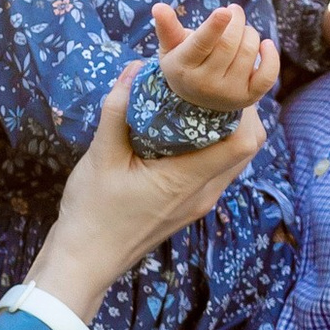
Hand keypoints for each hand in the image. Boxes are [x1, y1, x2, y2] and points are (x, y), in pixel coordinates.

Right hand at [29, 64, 265, 323]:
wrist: (84, 262)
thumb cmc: (92, 213)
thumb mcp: (100, 156)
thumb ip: (119, 110)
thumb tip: (135, 67)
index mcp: (188, 180)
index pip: (243, 142)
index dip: (245, 107)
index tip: (226, 79)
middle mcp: (203, 193)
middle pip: (245, 148)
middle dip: (238, 111)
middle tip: (214, 80)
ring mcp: (198, 202)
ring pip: (231, 159)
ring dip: (224, 128)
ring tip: (199, 97)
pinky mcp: (188, 205)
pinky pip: (213, 168)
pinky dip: (209, 144)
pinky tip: (182, 125)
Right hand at [150, 0, 279, 112]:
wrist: (197, 101)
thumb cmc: (185, 63)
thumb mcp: (171, 47)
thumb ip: (167, 27)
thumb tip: (158, 6)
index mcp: (184, 67)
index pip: (201, 44)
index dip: (214, 27)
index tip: (225, 11)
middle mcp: (206, 84)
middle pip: (229, 44)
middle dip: (236, 20)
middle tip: (234, 10)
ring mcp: (229, 93)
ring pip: (248, 53)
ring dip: (250, 32)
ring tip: (242, 29)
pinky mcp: (249, 98)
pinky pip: (267, 76)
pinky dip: (271, 57)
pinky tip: (266, 44)